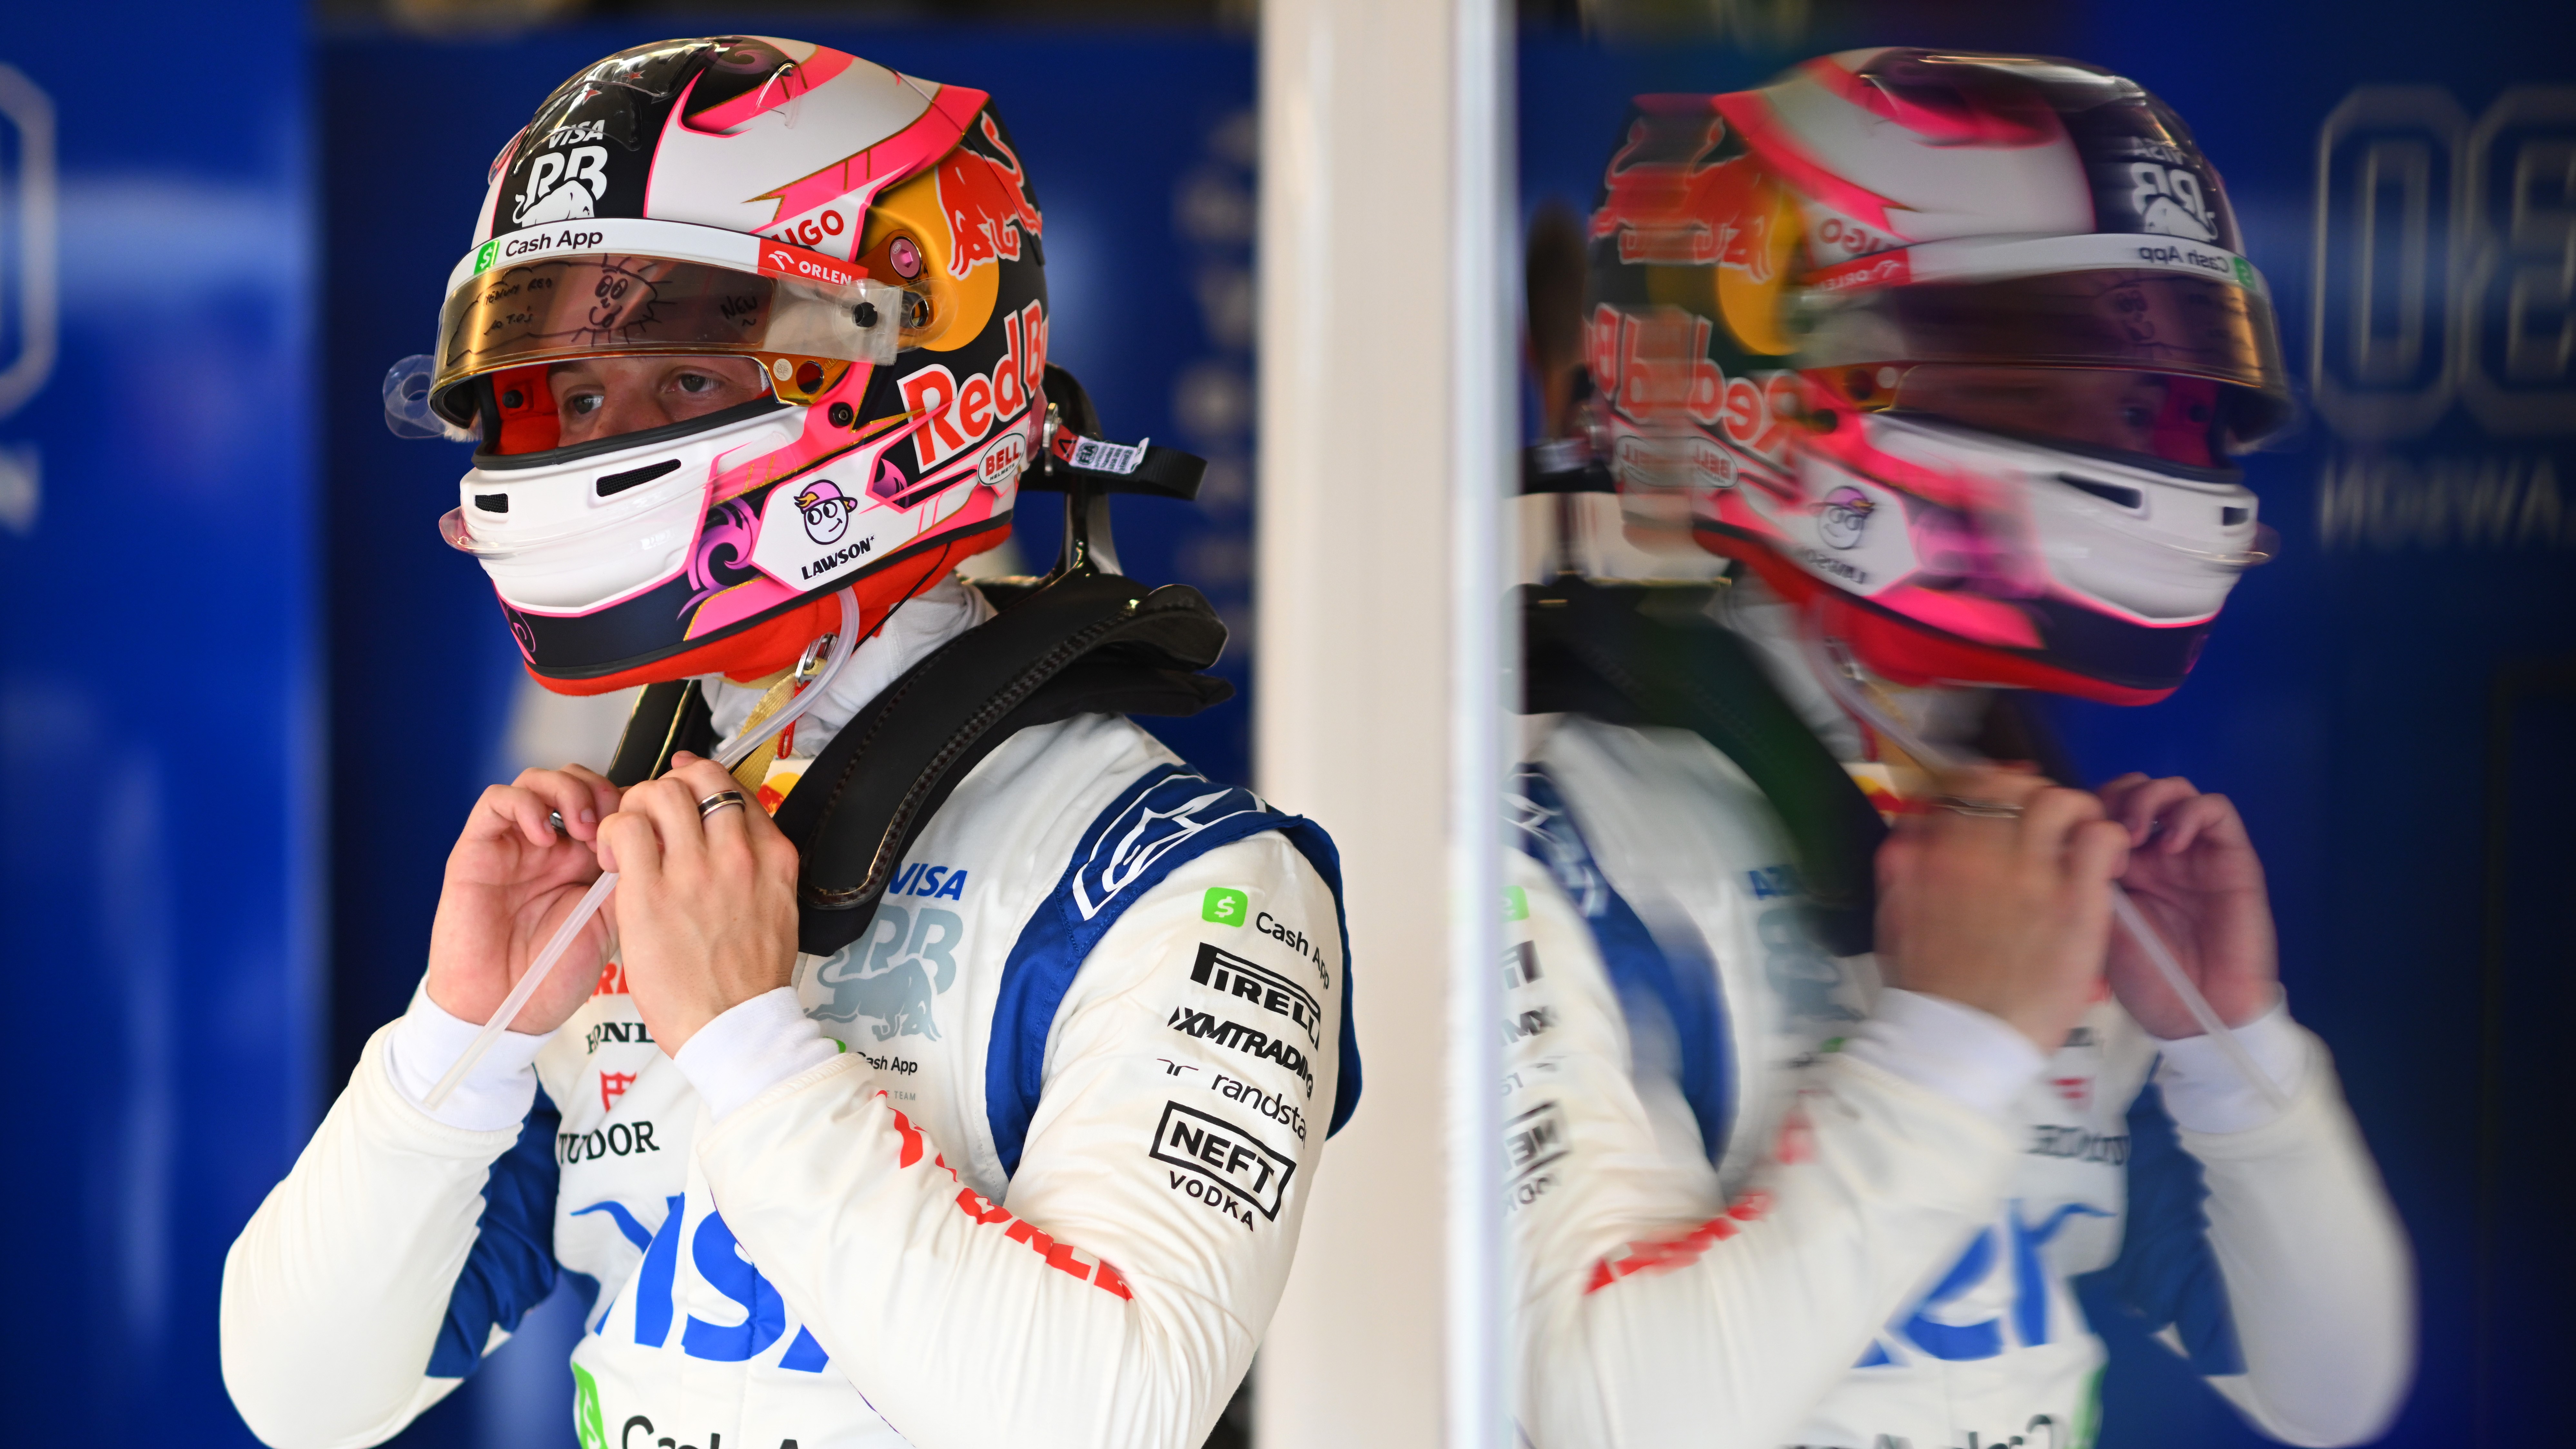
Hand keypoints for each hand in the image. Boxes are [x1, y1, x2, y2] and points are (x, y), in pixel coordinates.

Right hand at [426, 765, 623, 1034]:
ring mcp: (515, 844)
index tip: (644, 824)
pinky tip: (544, 835)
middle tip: (613, 822)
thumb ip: (630, 877)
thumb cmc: (554, 975)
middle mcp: (552, 847)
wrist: (505, 1008)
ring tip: (582, 826)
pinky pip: (497, 801)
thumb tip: (655, 835)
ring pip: (538, 780)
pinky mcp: (478, 848)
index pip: (610, 803)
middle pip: (577, 781)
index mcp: (587, 861)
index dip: (629, 802)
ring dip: (567, 791)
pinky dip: (525, 804)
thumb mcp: (613, 922)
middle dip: (600, 790)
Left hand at [594, 753, 802, 1055]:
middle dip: (667, 788)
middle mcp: (737, 854)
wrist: (736, 1026)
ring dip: (635, 807)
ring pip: (658, 792)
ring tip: (627, 840)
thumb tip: (730, 841)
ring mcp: (694, 870)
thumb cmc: (750, 980)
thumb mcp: (777, 909)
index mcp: (773, 857)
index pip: (736, 789)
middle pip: (698, 778)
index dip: (701, 782)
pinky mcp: (650, 892)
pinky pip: (624, 828)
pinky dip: (611, 832)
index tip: (684, 790)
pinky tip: (612, 858)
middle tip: (650, 817)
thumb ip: (757, 868)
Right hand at [1874, 767, 2130, 1052]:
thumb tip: (1911, 834)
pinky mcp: (2077, 903)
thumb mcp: (1894, 918)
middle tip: (2044, 826)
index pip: (1967, 784)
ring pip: (2062, 800)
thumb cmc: (1925, 987)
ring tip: (2078, 840)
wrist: (1957, 1040)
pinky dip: (2106, 839)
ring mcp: (2032, 875)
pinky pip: (2101, 839)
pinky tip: (2103, 863)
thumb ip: (1902, 869)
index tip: (1998, 807)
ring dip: (2073, 812)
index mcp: (1936, 853)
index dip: (1988, 786)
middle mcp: (1982, 852)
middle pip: (2015, 784)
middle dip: (2032, 795)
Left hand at [2097, 774, 2277, 1038]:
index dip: (2085, 808)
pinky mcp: (2232, 858)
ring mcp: (2194, 853)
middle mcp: (2156, 854)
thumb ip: (2088, 876)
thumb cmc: (2148, 977)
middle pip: (2134, 790)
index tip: (2071, 829)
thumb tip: (2070, 832)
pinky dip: (2191, 812)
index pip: (2101, 810)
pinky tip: (2170, 842)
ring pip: (2174, 790)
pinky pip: (2217, 810)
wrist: (2198, 1013)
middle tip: (2101, 824)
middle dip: (2114, 795)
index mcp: (2120, 867)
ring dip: (2148, 797)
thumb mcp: (2099, 923)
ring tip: (2133, 831)